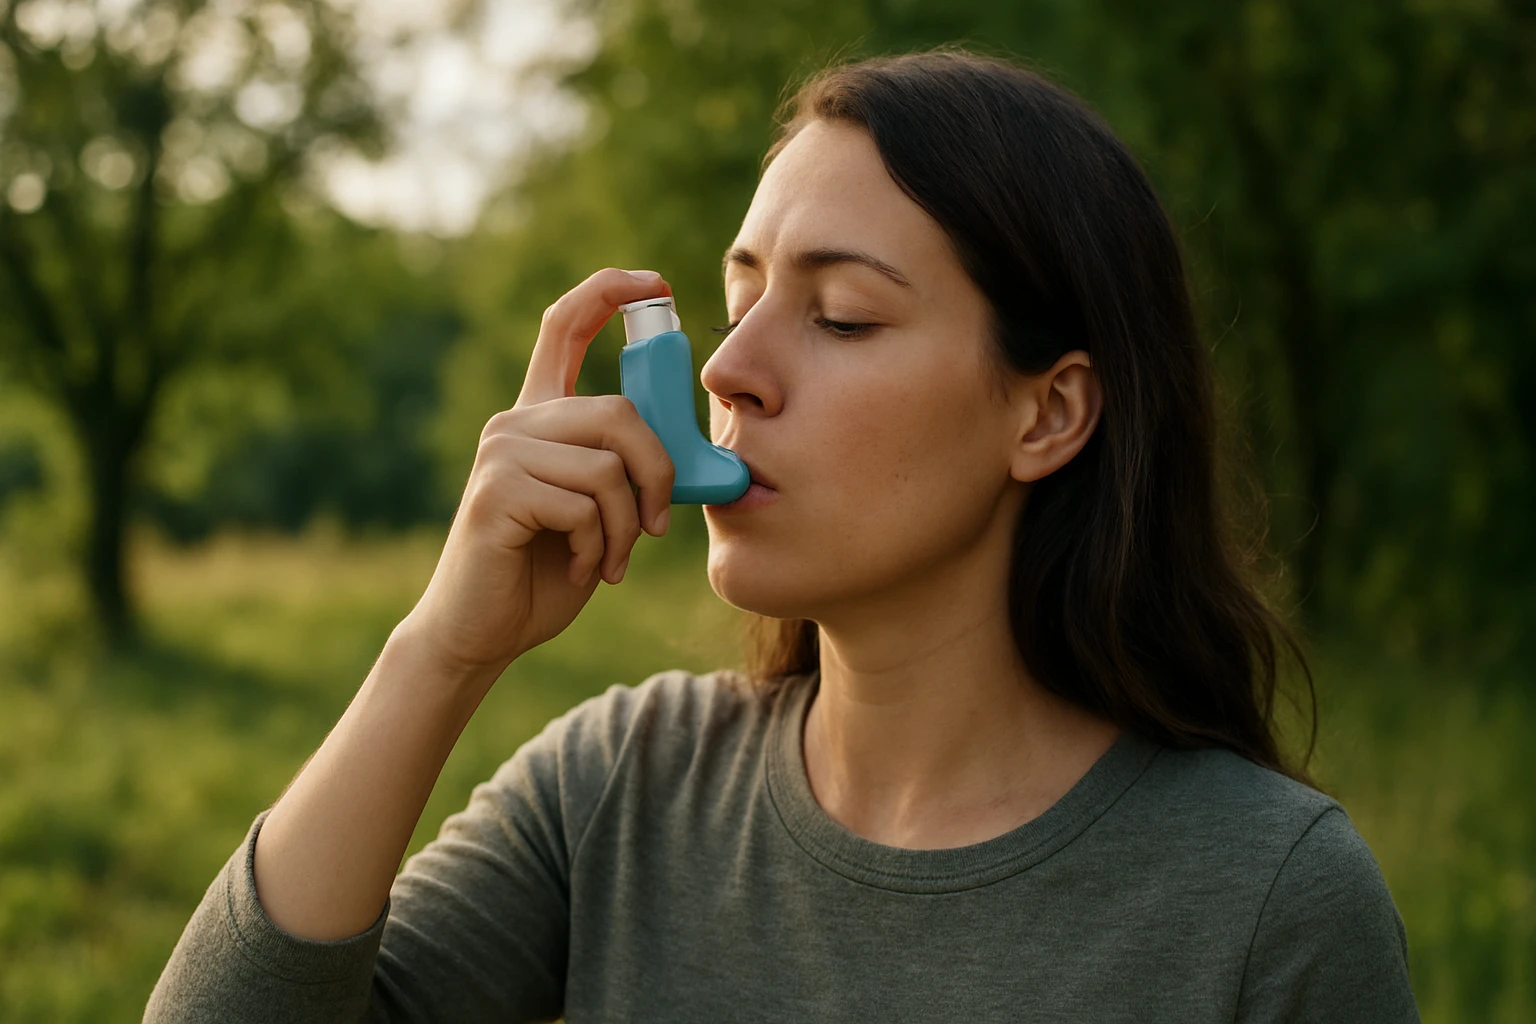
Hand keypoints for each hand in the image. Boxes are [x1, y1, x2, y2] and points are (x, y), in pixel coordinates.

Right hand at [397, 268, 676, 679]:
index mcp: (539, 415)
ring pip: (610, 465)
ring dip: (626, 526)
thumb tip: (706, 460)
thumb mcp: (602, 510)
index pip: (564, 325)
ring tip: (608, 559)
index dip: (608, 293)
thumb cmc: (547, 572)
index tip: (653, 283)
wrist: (484, 631)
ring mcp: (501, 452)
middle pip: (620, 412)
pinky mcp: (497, 490)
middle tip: (655, 527)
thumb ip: (630, 469)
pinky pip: (587, 504)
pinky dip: (601, 547)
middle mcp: (515, 421)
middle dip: (658, 475)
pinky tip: (580, 568)